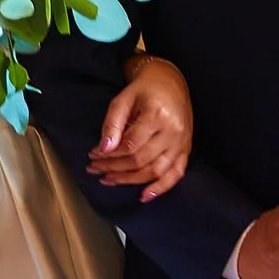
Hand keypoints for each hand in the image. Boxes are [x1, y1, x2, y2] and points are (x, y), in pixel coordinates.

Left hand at [89, 55, 192, 200]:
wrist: (170, 82)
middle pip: (140, 160)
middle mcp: (173, 131)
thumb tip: (103, 149)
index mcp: (157, 115)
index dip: (109, 154)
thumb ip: (112, 123)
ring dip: (130, 180)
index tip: (92, 155)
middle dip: (114, 168)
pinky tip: (144, 196)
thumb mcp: (123, 98)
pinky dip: (161, 188)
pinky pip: (176, 174)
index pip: (129, 145)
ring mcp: (182, 142)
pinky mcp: (186, 149)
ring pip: (155, 171)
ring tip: (109, 180)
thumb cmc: (144, 89)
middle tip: (95, 169)